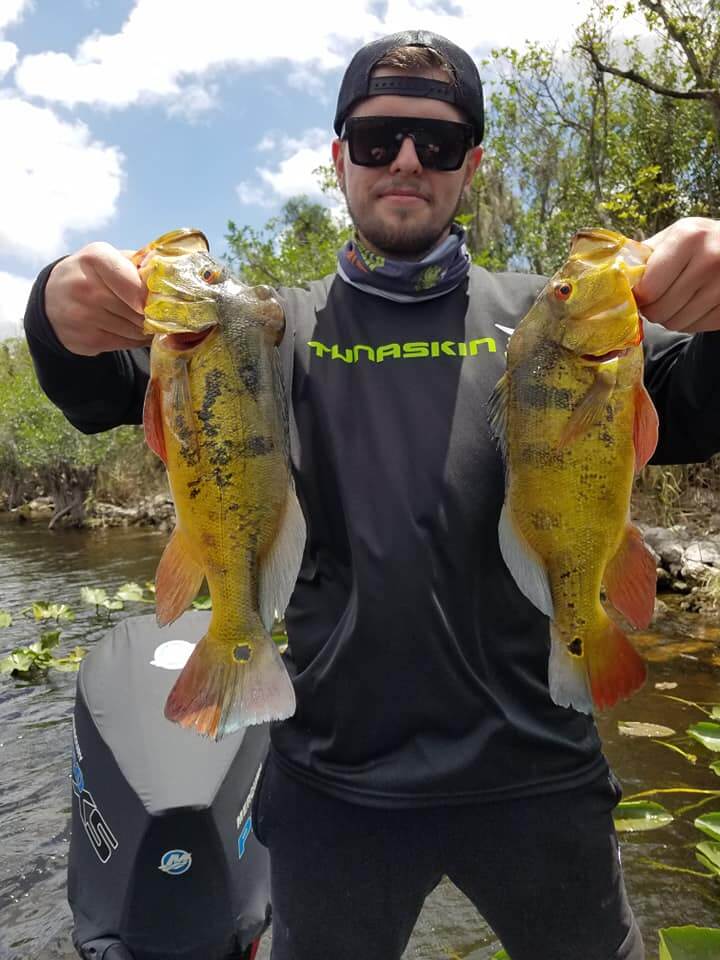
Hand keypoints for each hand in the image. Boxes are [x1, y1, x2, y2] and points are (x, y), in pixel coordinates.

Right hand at [44, 242, 151, 355]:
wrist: (51, 299)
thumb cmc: (89, 274)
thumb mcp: (106, 257)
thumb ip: (136, 263)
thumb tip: (169, 276)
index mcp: (95, 259)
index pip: (137, 284)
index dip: (153, 295)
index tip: (160, 298)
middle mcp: (86, 288)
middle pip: (140, 310)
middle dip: (154, 314)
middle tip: (161, 313)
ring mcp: (83, 316)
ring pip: (136, 329)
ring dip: (147, 328)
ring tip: (148, 321)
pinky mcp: (86, 340)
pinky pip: (126, 343)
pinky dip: (136, 340)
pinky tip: (135, 332)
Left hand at [634, 217, 719, 333]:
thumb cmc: (700, 242)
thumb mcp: (674, 237)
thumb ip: (644, 257)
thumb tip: (613, 281)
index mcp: (688, 237)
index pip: (648, 289)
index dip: (639, 296)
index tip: (640, 293)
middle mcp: (710, 259)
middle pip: (659, 310)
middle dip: (652, 309)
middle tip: (656, 299)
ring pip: (676, 324)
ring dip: (669, 318)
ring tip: (676, 300)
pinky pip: (695, 328)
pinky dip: (689, 323)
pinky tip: (693, 305)